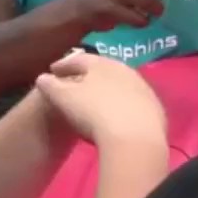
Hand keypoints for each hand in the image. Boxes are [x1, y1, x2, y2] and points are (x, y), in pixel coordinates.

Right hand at [33, 50, 166, 146]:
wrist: (134, 138)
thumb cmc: (94, 113)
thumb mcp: (64, 99)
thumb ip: (51, 86)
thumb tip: (43, 77)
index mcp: (101, 63)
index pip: (79, 59)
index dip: (63, 65)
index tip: (52, 71)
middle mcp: (125, 70)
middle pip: (103, 69)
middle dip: (88, 76)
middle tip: (75, 84)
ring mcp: (143, 89)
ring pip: (121, 84)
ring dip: (108, 90)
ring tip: (96, 101)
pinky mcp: (155, 108)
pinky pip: (134, 102)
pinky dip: (123, 105)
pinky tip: (118, 117)